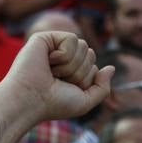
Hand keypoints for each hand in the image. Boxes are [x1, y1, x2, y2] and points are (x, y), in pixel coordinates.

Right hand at [0, 32, 114, 123]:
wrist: (30, 100)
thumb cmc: (53, 104)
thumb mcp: (85, 101)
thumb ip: (102, 88)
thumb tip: (111, 68)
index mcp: (70, 72)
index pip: (94, 67)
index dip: (86, 80)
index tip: (66, 89)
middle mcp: (62, 58)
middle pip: (91, 54)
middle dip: (80, 72)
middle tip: (59, 81)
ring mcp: (53, 47)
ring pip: (83, 46)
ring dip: (71, 66)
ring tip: (52, 73)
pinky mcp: (45, 38)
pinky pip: (72, 39)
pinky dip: (64, 55)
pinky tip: (48, 61)